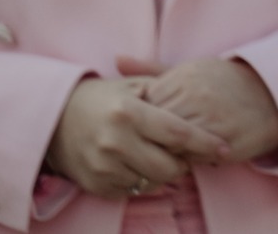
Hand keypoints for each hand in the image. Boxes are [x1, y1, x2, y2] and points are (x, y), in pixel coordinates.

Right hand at [44, 76, 229, 199]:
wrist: (52, 119)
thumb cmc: (101, 98)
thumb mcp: (131, 86)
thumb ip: (165, 92)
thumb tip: (201, 104)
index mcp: (128, 113)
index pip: (178, 133)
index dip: (205, 143)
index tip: (225, 148)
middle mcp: (115, 142)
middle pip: (169, 166)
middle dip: (186, 162)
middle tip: (189, 154)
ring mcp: (103, 167)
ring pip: (153, 182)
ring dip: (166, 173)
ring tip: (164, 157)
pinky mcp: (95, 185)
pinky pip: (133, 191)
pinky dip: (144, 181)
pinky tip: (141, 164)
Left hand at [118, 56, 277, 164]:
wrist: (273, 95)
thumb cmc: (226, 82)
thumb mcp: (192, 69)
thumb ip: (151, 69)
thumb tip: (116, 60)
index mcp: (183, 76)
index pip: (143, 105)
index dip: (140, 120)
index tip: (141, 126)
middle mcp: (194, 96)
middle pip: (153, 126)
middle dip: (148, 138)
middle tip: (148, 145)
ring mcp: (209, 119)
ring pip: (168, 145)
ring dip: (163, 152)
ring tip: (165, 153)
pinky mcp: (222, 142)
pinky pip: (190, 158)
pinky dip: (183, 161)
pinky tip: (184, 157)